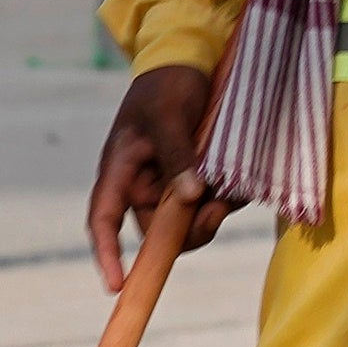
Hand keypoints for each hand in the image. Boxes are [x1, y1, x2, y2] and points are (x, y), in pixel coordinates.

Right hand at [87, 63, 223, 284]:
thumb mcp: (168, 116)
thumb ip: (177, 156)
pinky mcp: (204, 179)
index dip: (108, 254)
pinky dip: (231, 197)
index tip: (116, 284)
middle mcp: (145, 183)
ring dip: (214, 212)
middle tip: (217, 208)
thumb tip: (189, 198)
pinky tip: (242, 180)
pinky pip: (217, 202)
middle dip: (188, 229)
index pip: (105, 220)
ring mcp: (175, 183)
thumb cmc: (168, 86)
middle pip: (159, 229)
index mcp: (122, 171)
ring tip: (232, 187)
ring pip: (192, 220)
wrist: (194, 62)